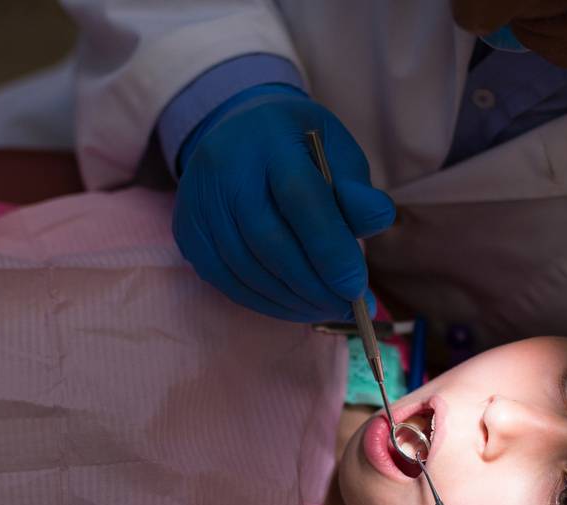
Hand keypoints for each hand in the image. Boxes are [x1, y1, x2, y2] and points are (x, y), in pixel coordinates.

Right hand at [173, 85, 395, 322]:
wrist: (239, 131)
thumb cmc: (300, 149)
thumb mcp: (337, 153)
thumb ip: (356, 189)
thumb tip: (378, 220)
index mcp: (270, 139)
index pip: (300, 199)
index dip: (329, 249)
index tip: (356, 288)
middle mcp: (224, 167)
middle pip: (270, 242)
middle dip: (314, 285)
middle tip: (348, 308)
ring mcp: (199, 202)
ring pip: (248, 268)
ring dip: (293, 300)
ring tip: (328, 309)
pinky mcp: (188, 233)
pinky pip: (229, 281)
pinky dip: (267, 302)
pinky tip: (296, 306)